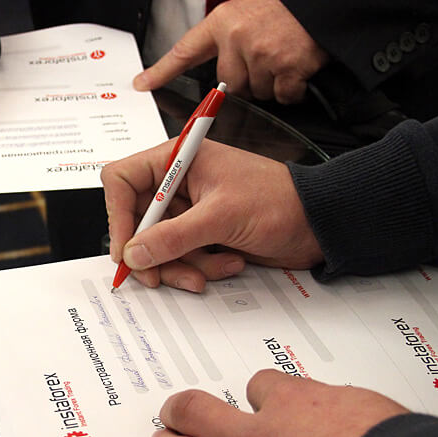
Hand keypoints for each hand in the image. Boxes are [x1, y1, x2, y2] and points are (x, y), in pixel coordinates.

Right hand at [101, 138, 322, 291]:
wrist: (319, 224)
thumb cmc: (280, 201)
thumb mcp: (221, 217)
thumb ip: (173, 237)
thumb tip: (134, 253)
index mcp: (178, 159)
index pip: (123, 179)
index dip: (118, 215)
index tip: (126, 249)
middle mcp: (178, 182)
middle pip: (137, 221)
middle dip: (150, 252)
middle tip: (156, 277)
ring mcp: (191, 210)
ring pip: (158, 245)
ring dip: (179, 265)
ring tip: (206, 273)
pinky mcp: (203, 233)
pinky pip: (181, 256)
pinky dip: (199, 267)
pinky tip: (228, 263)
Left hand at [134, 0, 328, 103]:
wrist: (322, 0)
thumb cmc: (284, 9)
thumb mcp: (245, 13)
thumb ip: (227, 40)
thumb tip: (219, 76)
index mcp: (222, 22)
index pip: (184, 50)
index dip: (162, 70)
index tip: (142, 83)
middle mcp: (237, 38)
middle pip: (229, 84)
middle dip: (247, 78)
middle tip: (266, 56)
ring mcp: (261, 53)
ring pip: (256, 92)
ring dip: (271, 83)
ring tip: (284, 56)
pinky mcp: (286, 67)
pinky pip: (282, 96)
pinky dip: (292, 89)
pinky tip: (297, 68)